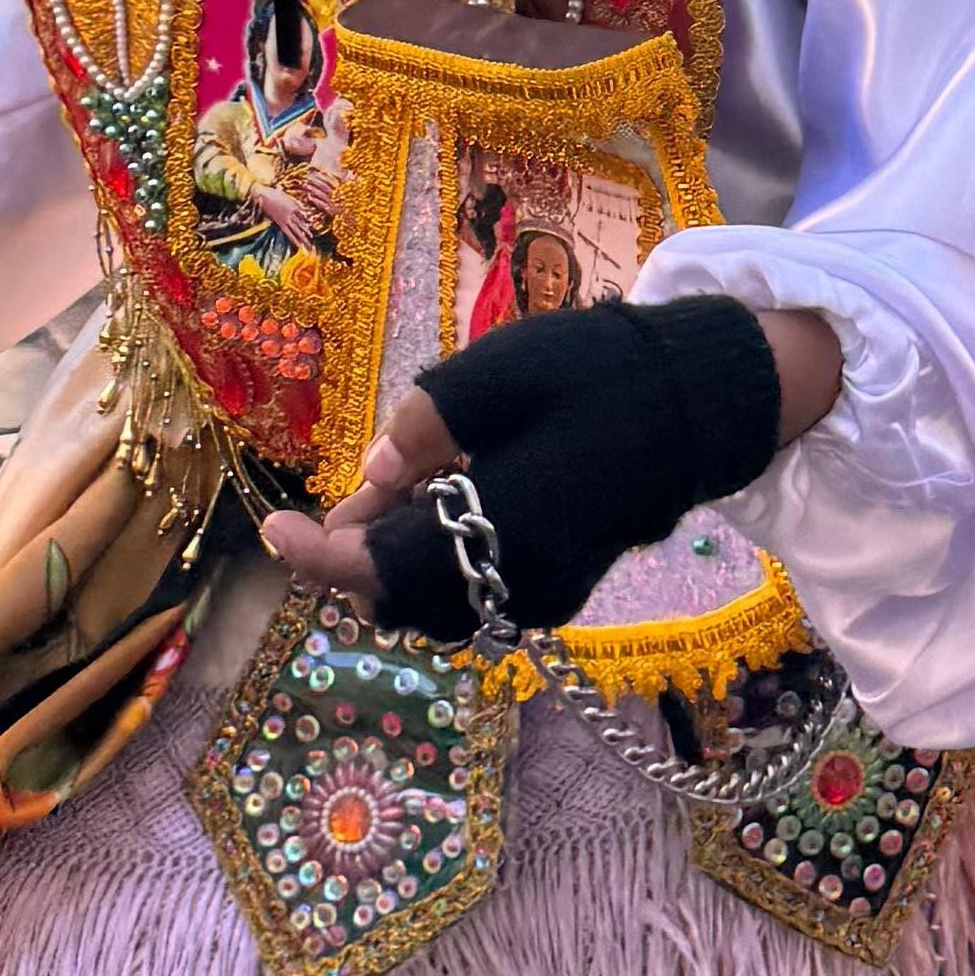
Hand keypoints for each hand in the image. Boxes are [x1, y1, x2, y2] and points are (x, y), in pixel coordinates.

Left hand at [266, 295, 838, 633]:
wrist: (701, 403)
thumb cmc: (604, 373)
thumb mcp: (502, 372)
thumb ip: (426, 426)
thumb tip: (369, 480)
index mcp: (504, 525)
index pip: (386, 566)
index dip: (319, 556)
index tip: (273, 531)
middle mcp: (522, 578)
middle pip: (402, 598)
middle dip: (351, 561)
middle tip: (323, 515)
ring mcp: (544, 592)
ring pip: (433, 603)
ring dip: (390, 565)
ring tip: (377, 508)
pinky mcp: (558, 589)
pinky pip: (470, 595)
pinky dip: (432, 566)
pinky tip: (430, 515)